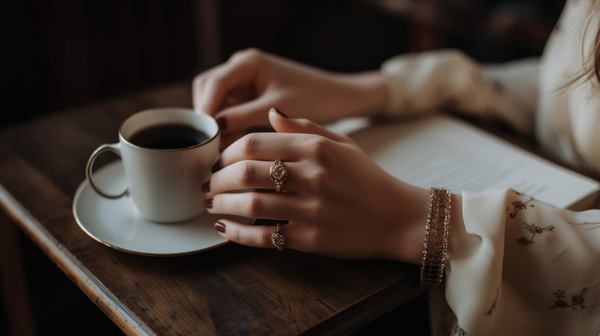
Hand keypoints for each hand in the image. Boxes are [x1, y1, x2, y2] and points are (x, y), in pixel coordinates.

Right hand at [193, 49, 386, 147]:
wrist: (339, 98)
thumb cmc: (315, 98)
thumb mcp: (277, 110)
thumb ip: (244, 116)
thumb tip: (215, 130)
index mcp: (248, 63)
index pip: (212, 85)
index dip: (205, 111)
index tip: (204, 137)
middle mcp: (242, 68)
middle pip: (207, 91)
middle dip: (208, 118)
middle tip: (213, 146)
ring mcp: (246, 81)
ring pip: (217, 103)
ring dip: (219, 125)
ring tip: (226, 151)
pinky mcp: (251, 95)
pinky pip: (231, 111)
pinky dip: (231, 127)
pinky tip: (237, 148)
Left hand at [204, 109, 431, 262]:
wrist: (399, 217)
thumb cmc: (368, 178)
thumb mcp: (342, 143)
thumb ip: (305, 127)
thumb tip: (271, 115)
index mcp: (316, 148)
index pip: (254, 143)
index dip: (227, 152)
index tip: (218, 160)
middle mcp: (312, 176)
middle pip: (246, 172)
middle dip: (217, 178)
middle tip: (207, 183)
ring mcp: (311, 209)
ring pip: (251, 204)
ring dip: (222, 204)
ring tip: (210, 203)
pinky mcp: (311, 239)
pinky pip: (265, 237)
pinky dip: (238, 234)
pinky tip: (224, 229)